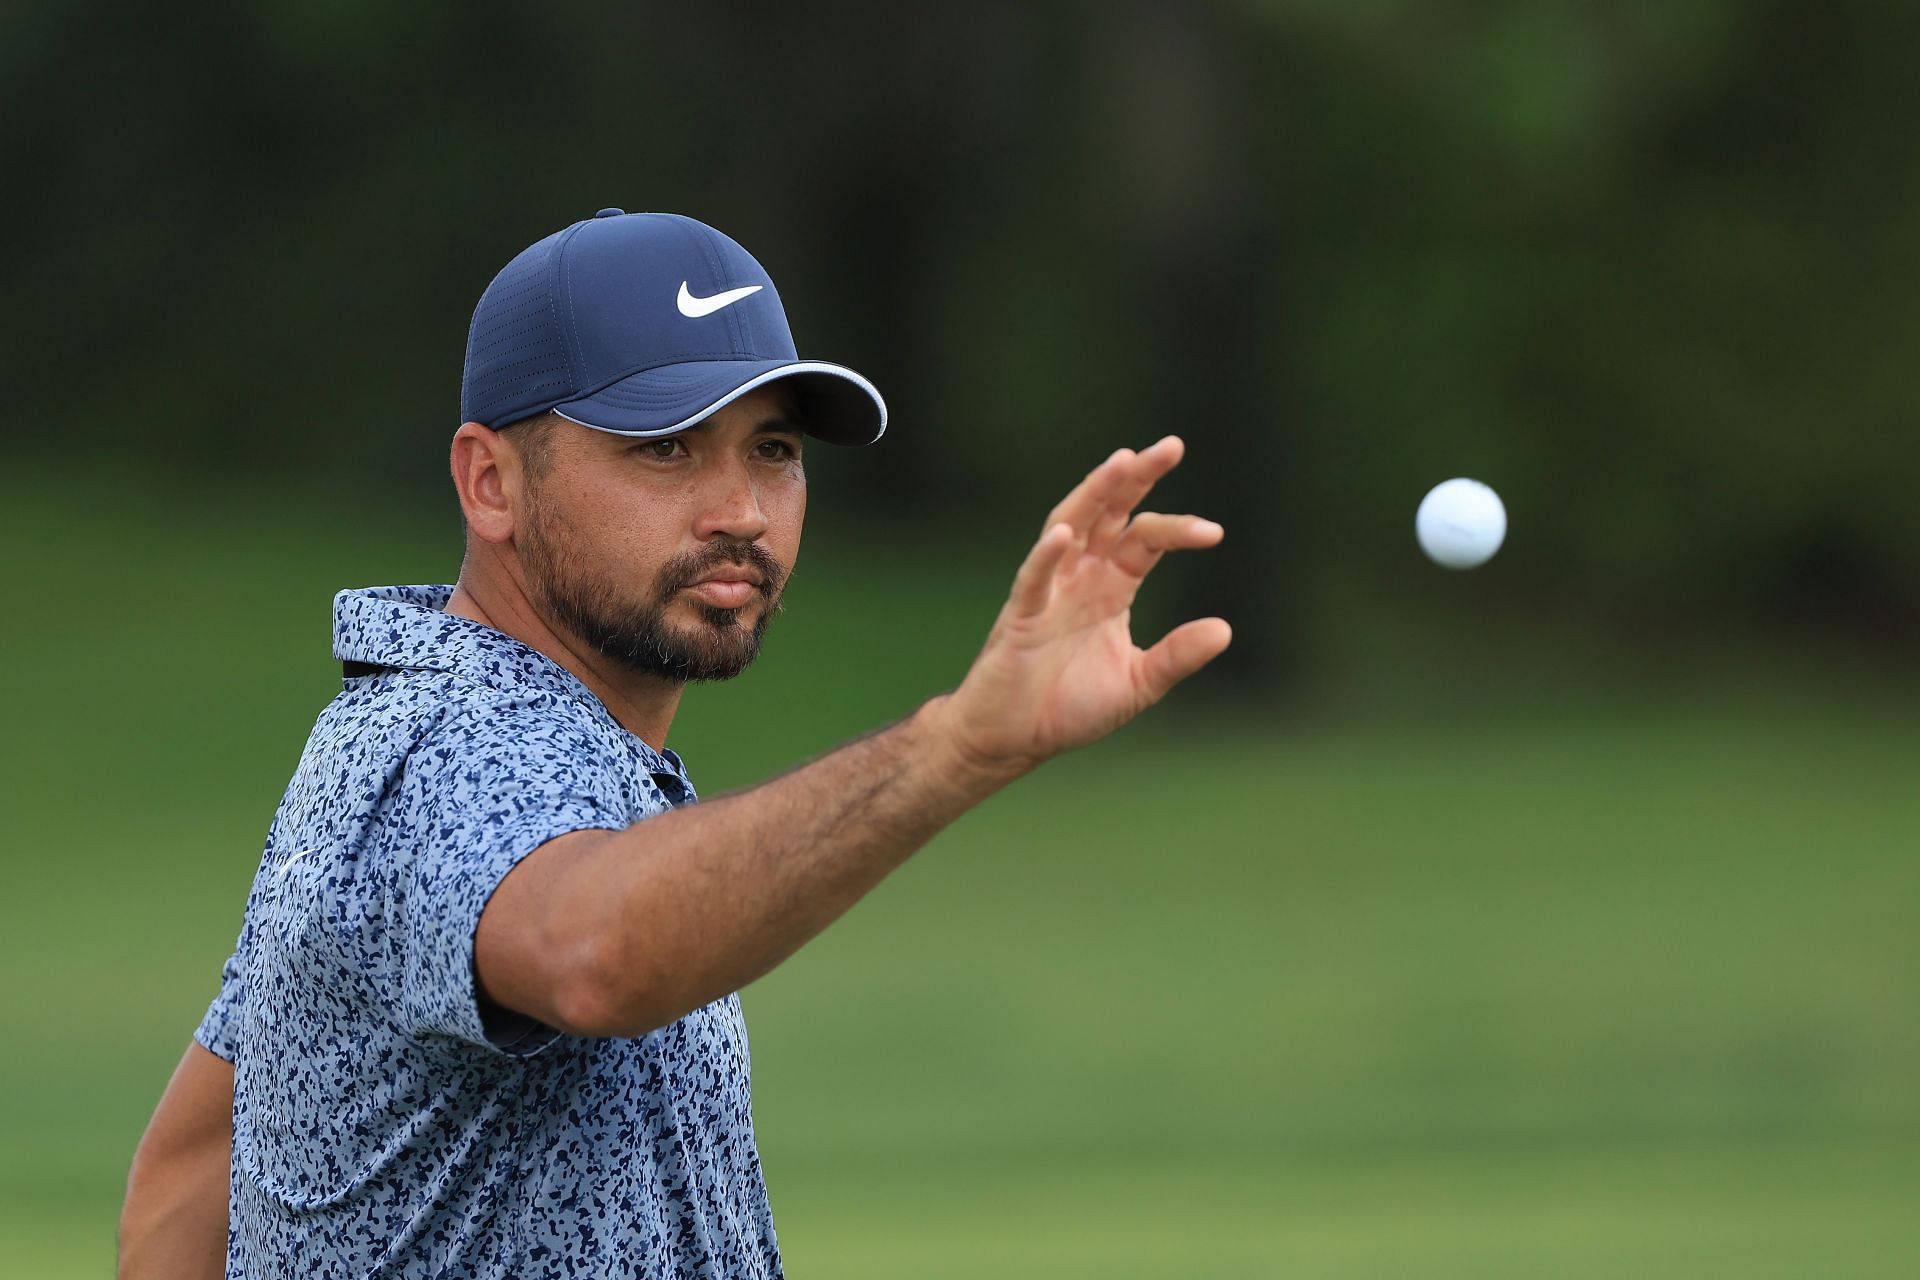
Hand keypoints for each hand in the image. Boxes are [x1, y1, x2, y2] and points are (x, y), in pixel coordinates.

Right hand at [929, 436, 1230, 779]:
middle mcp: (1080, 577)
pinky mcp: (1020, 616)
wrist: (1011, 740)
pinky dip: (1047, 555)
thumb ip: (1176, 656)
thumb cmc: (1066, 708)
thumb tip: (1225, 629)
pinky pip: (1033, 579)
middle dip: (1137, 478)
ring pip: (1070, 526)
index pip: (1145, 539)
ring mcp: (1048, 592)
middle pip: (1110, 514)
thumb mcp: (1137, 683)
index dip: (1178, 528)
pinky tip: (1065, 533)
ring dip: (1094, 494)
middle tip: (1170, 446)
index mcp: (1111, 587)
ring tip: (1121, 461)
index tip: (1213, 532)